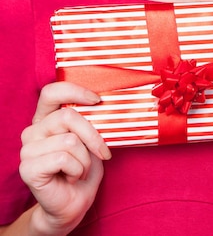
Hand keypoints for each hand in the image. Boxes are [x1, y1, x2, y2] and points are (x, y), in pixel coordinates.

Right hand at [19, 82, 110, 233]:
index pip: (52, 92)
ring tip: (81, 170)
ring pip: (70, 140)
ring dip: (85, 159)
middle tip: (102, 152)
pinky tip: (72, 178)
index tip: (96, 100)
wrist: (73, 204)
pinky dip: (77, 170)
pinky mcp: (28, 168)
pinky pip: (63, 159)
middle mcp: (33, 131)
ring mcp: (28, 149)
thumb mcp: (90, 140)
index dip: (74, 91)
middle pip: (67, 116)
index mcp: (46, 119)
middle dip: (92, 136)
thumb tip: (103, 103)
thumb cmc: (83, 169)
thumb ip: (89, 121)